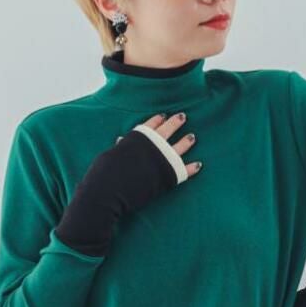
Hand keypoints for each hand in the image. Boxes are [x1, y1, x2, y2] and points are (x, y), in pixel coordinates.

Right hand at [54, 111, 202, 254]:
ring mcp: (164, 159)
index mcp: (139, 137)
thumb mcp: (111, 154)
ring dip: (186, 142)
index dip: (157, 120)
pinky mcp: (169, 175)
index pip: (150, 125)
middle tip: (182, 117)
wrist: (111, 190)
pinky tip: (199, 165)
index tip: (163, 115)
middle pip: (168, 130)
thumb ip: (121, 147)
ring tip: (192, 137)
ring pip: (180, 147)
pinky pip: (185, 170)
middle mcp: (154, 145)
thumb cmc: (106, 173)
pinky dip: (192, 168)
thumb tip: (121, 140)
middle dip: (175, 122)